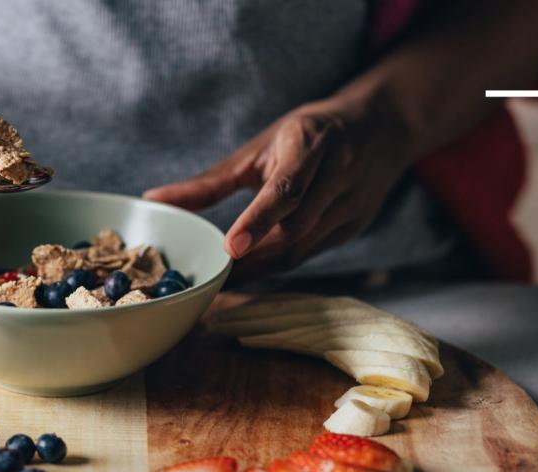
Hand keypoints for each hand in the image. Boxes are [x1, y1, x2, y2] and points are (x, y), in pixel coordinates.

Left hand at [144, 92, 413, 278]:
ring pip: (302, 247)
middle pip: (294, 227)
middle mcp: (339, 173)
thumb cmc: (308, 133)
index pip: (286, 189)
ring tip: (223, 280)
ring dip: (261, 266)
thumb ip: (209, 181)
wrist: (383, 125)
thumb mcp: (260, 146)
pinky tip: (251, 273)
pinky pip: (310, 254)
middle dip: (252, 255)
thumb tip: (154, 199)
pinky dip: (278, 265)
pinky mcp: (355, 226)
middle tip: (210, 276)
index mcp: (312, 144)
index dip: (258, 220)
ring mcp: (352, 203)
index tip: (230, 248)